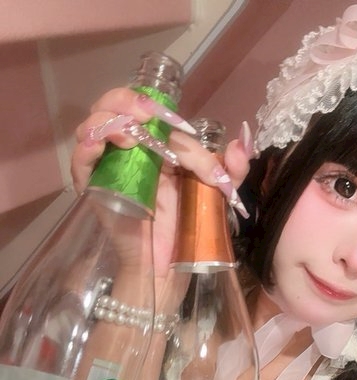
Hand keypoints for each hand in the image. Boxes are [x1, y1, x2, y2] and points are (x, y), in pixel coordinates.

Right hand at [72, 88, 252, 279]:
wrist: (167, 266)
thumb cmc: (188, 230)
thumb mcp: (216, 197)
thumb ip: (231, 171)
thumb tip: (241, 141)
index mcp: (159, 145)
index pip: (159, 117)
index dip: (175, 125)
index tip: (190, 154)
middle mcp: (131, 148)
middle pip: (117, 104)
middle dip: (130, 101)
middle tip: (147, 115)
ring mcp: (109, 165)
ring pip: (95, 122)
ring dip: (110, 119)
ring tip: (129, 135)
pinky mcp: (93, 187)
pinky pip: (80, 159)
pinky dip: (86, 145)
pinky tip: (99, 143)